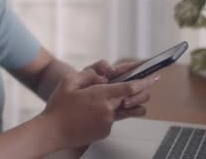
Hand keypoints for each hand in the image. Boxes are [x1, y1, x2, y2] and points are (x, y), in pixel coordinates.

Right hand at [40, 67, 157, 149]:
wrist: (52, 132)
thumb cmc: (58, 106)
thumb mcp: (69, 82)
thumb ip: (88, 74)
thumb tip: (104, 76)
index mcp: (99, 95)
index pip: (129, 88)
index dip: (144, 82)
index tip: (154, 77)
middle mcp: (107, 110)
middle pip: (133, 100)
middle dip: (141, 93)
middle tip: (144, 89)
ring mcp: (107, 123)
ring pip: (126, 111)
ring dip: (128, 105)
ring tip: (120, 101)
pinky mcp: (105, 132)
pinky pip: (113, 120)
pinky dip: (109, 114)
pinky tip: (94, 114)